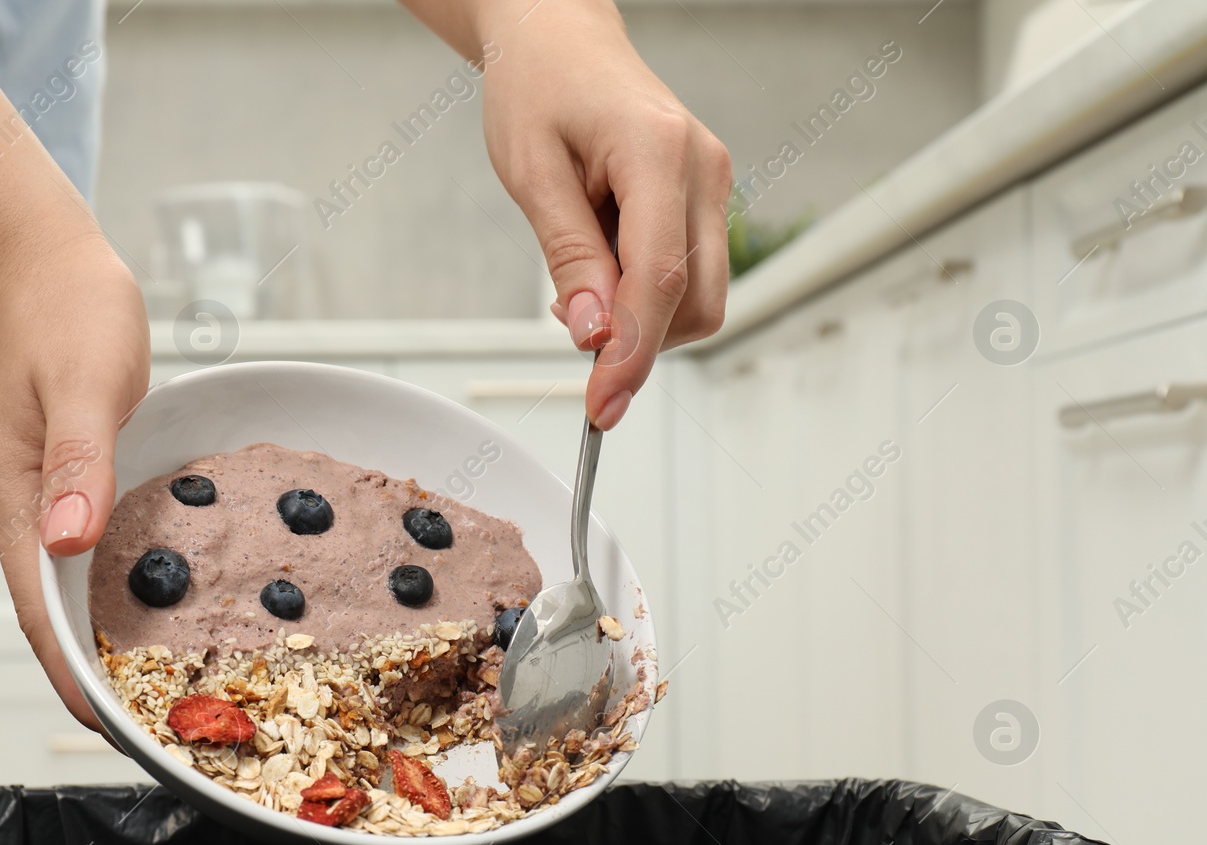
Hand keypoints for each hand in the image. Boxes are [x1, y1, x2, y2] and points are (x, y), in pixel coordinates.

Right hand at [0, 236, 149, 730]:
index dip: (68, 667)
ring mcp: (41, 499)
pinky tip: (148, 613)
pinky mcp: (67, 484)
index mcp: (13, 495)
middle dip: (86, 670)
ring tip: (148, 690)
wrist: (51, 265)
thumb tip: (68, 543)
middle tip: (140, 727)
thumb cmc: (71, 312)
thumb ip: (81, 463)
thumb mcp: (86, 383)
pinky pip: (85, 554)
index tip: (101, 722)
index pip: (36, 604)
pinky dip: (110, 591)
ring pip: (65, 587)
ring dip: (99, 637)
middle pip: (47, 609)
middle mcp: (20, 508)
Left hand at [477, 0, 731, 428]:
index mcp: (658, 152)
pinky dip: (648, 293)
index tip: (601, 405)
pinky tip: (604, 263)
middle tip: (571, 323)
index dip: (632, 355)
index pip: (660, 280)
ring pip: (699, 298)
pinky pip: (690, 272)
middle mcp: (704, 170)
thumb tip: (593, 335)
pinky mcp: (706, 198)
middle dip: (638, 341)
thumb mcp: (531, 173)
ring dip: (642, 317)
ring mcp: (713, 183)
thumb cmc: (537, 88)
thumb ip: (569, 256)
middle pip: (695, 302)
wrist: (560, 39)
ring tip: (582, 273)